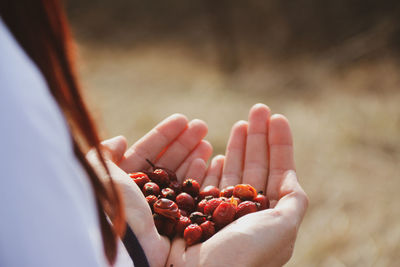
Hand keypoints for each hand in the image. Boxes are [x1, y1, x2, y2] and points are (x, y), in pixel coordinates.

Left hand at [90, 114, 212, 266]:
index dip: (164, 135)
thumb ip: (105, 153)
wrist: (124, 245)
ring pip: (178, 176)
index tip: (182, 119)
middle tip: (202, 125)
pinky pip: (188, 194)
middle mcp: (141, 194)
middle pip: (166, 162)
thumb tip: (121, 139)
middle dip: (183, 142)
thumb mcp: (98, 172)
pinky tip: (207, 161)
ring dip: (193, 156)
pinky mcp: (174, 221)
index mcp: (122, 181)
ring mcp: (158, 207)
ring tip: (207, 141)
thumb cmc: (111, 206)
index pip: (146, 152)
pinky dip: (197, 177)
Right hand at [167, 104, 308, 266]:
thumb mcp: (282, 228)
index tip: (278, 117)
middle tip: (258, 108)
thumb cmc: (245, 254)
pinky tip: (216, 151)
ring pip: (233, 171)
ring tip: (241, 123)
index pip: (278, 171)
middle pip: (255, 166)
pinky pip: (206, 182)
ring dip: (238, 146)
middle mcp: (247, 213)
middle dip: (258, 137)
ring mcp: (221, 212)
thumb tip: (293, 180)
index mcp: (269, 216)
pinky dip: (211, 165)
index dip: (279, 144)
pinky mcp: (198, 212)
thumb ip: (293, 202)